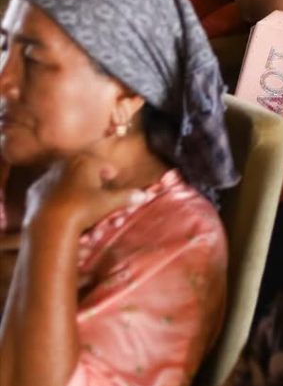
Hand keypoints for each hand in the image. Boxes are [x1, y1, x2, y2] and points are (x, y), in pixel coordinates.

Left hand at [23, 153, 147, 236]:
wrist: (50, 224)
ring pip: (65, 177)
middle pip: (81, 166)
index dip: (108, 169)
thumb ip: (126, 196)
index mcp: (85, 162)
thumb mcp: (109, 202)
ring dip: (73, 184)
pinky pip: (49, 189)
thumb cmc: (84, 208)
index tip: (112, 176)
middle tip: (98, 186)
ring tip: (80, 197)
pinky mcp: (34, 191)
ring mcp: (47, 177)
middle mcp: (66, 164)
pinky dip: (56, 194)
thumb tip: (144, 194)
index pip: (100, 161)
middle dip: (90, 175)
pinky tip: (61, 205)